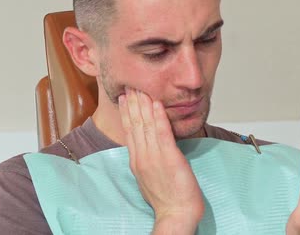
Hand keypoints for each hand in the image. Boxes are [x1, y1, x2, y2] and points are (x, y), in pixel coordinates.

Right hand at [119, 87, 203, 233]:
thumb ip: (146, 159)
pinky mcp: (169, 158)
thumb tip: (146, 147)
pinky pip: (162, 134)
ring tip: (141, 88)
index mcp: (137, 161)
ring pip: (146, 126)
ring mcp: (154, 157)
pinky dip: (158, 117)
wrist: (176, 214)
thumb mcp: (149, 177)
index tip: (123, 97)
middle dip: (132, 103)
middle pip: (135, 124)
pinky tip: (156, 104)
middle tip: (130, 85)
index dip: (126, 112)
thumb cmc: (166, 198)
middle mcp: (142, 156)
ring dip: (143, 105)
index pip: (129, 131)